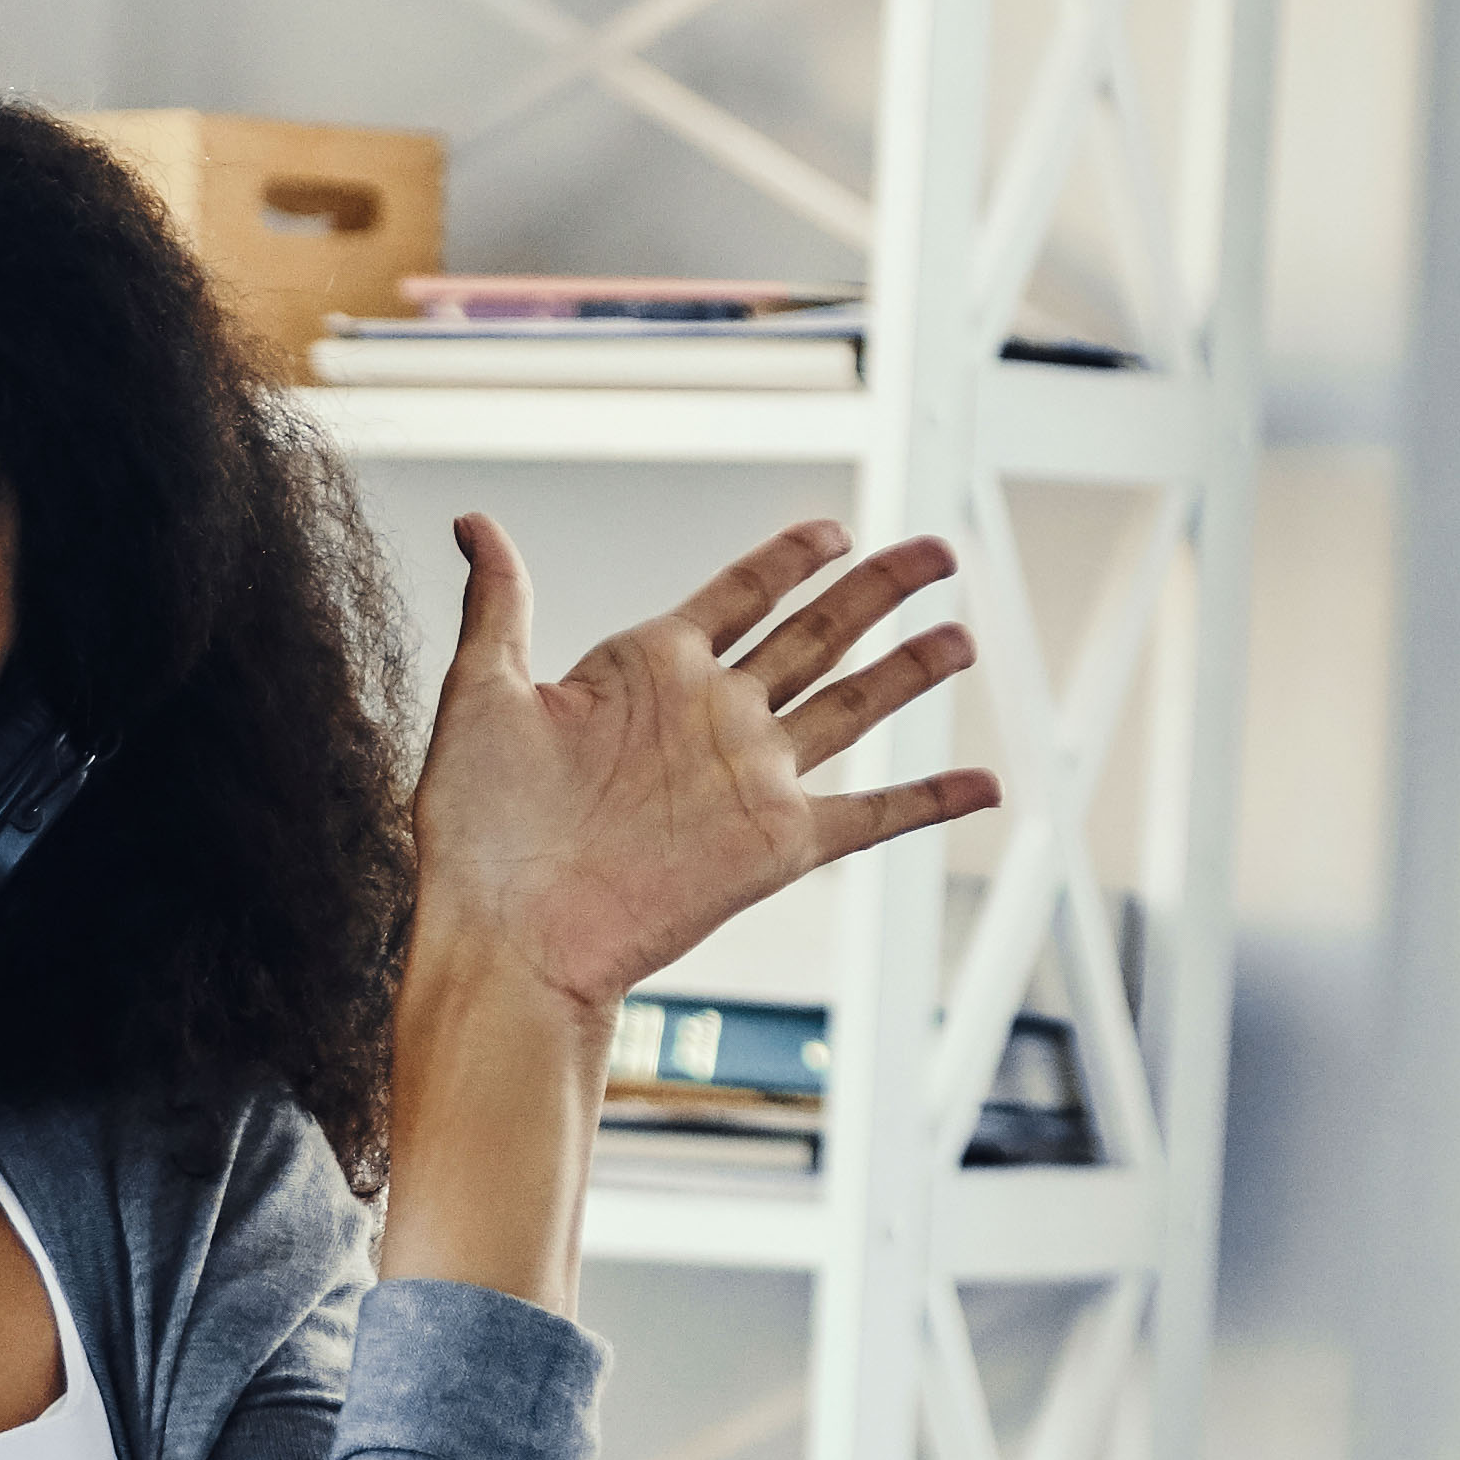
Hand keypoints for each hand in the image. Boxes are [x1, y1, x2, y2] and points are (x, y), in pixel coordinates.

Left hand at [375, 515, 999, 1314]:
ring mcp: (750, 781)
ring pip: (855, 707)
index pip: (744, 593)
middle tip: (940, 550)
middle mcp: (712, 718)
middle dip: (880, 589)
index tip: (834, 530)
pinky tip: (985, 785)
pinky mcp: (774, 847)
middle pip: (820, 632)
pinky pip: (870, 816)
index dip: (792, 558)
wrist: (502, 936)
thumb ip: (500, 605)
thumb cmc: (475, 832)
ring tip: (965, 637)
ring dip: (911, 672)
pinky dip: (929, 801)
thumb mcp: (483, 695)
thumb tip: (474, 523)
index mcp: (650, 671)